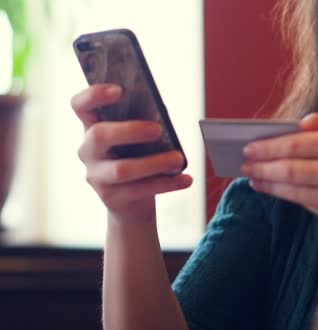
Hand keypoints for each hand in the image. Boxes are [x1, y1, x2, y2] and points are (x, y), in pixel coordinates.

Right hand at [71, 84, 191, 223]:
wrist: (132, 201)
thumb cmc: (137, 157)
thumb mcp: (137, 138)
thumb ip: (144, 122)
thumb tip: (161, 113)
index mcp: (92, 127)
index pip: (80, 105)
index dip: (94, 94)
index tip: (119, 90)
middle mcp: (88, 150)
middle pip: (100, 135)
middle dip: (130, 130)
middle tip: (158, 129)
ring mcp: (96, 176)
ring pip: (122, 169)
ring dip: (154, 163)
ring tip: (178, 159)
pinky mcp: (111, 197)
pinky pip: (140, 190)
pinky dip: (167, 183)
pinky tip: (185, 179)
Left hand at [241, 113, 317, 223]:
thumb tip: (296, 127)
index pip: (295, 144)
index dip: (268, 147)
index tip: (249, 147)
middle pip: (288, 168)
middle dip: (262, 166)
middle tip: (244, 164)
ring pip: (294, 190)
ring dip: (270, 184)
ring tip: (254, 178)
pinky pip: (308, 204)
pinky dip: (290, 197)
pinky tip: (278, 191)